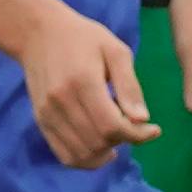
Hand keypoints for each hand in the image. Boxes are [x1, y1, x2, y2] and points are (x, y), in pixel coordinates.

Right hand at [17, 1, 155, 167]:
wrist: (38, 33)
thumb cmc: (84, 38)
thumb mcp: (116, 51)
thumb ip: (129, 85)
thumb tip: (142, 120)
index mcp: (83, 82)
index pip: (111, 126)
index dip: (137, 135)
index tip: (153, 130)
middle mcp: (61, 102)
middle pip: (98, 142)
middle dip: (123, 141)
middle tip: (132, 126)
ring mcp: (47, 114)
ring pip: (81, 154)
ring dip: (105, 153)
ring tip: (115, 135)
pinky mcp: (41, 121)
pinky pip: (64, 155)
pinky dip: (86, 159)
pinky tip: (100, 147)